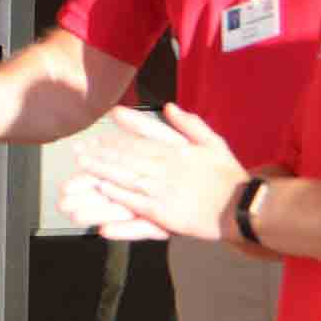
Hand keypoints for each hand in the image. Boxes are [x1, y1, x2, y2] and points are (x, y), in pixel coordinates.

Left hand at [73, 104, 245, 241]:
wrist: (244, 206)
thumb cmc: (229, 176)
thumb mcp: (213, 142)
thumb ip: (189, 124)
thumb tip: (168, 107)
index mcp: (177, 152)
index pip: (139, 143)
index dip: (115, 140)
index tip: (95, 138)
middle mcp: (168, 169)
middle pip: (128, 159)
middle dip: (101, 154)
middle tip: (77, 151)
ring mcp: (165, 191)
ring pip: (128, 178)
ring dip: (104, 172)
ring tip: (82, 167)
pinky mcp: (167, 213)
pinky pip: (137, 202)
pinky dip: (119, 195)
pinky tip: (103, 189)